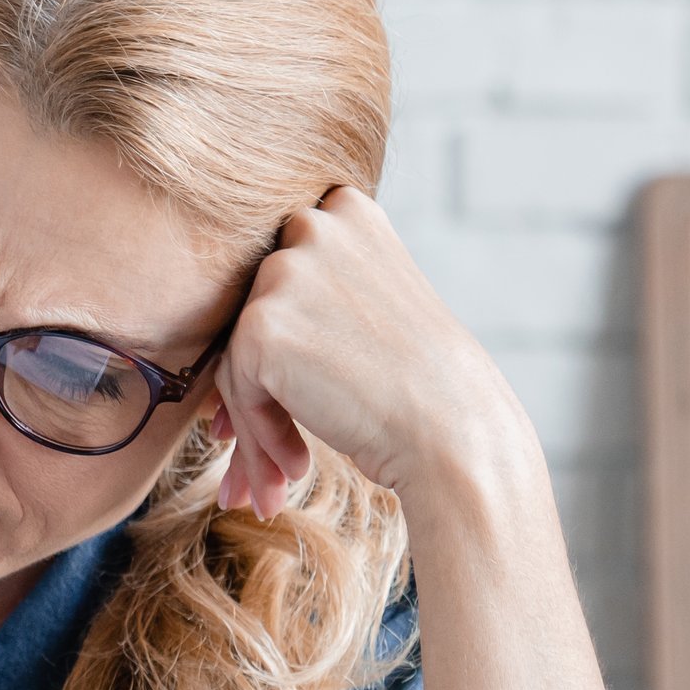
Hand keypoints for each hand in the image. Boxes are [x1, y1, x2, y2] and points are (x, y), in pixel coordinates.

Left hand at [211, 187, 529, 519]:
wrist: (452, 426)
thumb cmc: (423, 384)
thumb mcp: (375, 308)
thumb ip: (315, 299)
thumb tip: (239, 345)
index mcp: (348, 212)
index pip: (284, 274)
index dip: (282, 339)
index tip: (291, 396)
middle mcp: (314, 226)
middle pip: (255, 314)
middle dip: (259, 388)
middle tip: (272, 455)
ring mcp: (285, 271)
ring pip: (238, 356)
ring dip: (256, 423)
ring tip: (279, 478)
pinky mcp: (261, 324)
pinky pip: (237, 387)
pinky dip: (259, 434)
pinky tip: (297, 466)